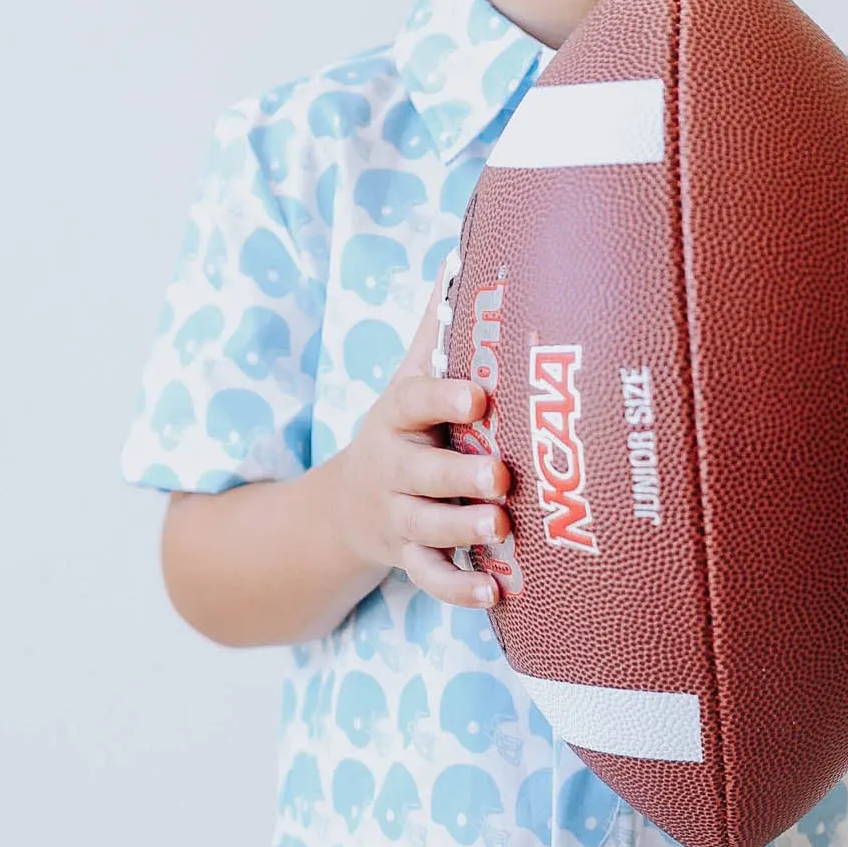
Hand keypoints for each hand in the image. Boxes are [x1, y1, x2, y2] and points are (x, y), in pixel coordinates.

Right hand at [333, 292, 512, 606]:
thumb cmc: (404, 430)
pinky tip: (495, 595)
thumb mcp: (409, 378)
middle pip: (420, 473)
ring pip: (426, 528)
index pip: (413, 402)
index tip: (477, 395)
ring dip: (462, 530)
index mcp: (397, 418)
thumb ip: (438, 327)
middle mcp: (393, 469)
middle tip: (499, 476)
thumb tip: (463, 251)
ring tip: (499, 527)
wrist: (347, 506)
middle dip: (457, 476)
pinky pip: (430, 580)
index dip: (442, 398)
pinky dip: (460, 591)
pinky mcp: (409, 559)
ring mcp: (399, 518)